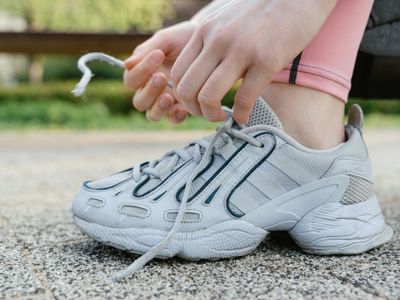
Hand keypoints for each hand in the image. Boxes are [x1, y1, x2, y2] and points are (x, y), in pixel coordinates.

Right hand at [124, 21, 195, 122]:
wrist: (211, 44)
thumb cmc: (183, 39)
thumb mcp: (166, 40)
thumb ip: (146, 51)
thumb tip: (126, 65)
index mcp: (141, 74)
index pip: (131, 80)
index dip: (140, 71)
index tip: (158, 55)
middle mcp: (150, 91)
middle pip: (139, 102)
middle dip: (149, 92)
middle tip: (162, 78)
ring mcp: (165, 101)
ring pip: (152, 115)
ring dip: (159, 107)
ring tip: (169, 97)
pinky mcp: (181, 108)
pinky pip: (172, 119)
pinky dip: (175, 117)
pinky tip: (182, 109)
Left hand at [171, 0, 336, 122]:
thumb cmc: (262, 11)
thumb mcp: (225, 20)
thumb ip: (210, 42)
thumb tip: (202, 72)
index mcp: (204, 32)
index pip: (177, 73)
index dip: (181, 96)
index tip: (195, 102)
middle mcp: (217, 41)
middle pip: (187, 89)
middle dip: (193, 110)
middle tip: (207, 114)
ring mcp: (241, 50)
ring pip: (209, 96)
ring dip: (211, 116)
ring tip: (221, 117)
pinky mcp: (266, 60)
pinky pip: (244, 99)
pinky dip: (240, 114)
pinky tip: (244, 116)